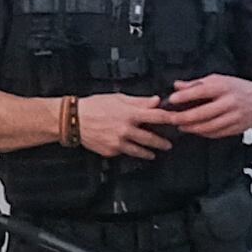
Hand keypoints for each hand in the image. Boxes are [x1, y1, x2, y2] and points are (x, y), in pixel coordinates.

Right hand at [69, 92, 187, 159]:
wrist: (74, 120)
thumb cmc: (94, 106)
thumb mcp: (118, 98)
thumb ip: (139, 101)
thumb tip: (156, 100)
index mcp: (130, 114)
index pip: (156, 117)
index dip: (170, 119)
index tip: (178, 121)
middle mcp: (126, 130)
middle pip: (151, 138)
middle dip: (162, 142)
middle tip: (169, 144)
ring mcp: (119, 142)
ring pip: (140, 150)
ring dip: (150, 152)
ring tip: (155, 153)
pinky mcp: (111, 151)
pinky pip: (124, 152)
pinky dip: (130, 151)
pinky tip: (133, 150)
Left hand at [162, 73, 251, 138]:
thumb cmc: (236, 88)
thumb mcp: (218, 80)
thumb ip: (196, 84)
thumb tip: (176, 86)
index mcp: (224, 87)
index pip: (202, 91)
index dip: (186, 96)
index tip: (172, 99)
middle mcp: (230, 102)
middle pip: (203, 113)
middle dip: (184, 117)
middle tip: (171, 119)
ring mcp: (234, 117)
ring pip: (208, 126)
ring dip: (192, 128)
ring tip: (180, 126)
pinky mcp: (236, 128)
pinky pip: (216, 133)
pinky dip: (203, 133)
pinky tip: (195, 130)